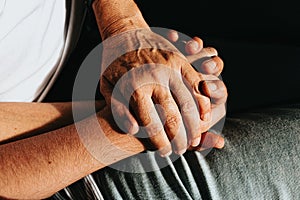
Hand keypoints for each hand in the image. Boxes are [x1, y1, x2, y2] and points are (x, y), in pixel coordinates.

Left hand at [100, 28, 224, 155]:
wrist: (124, 34)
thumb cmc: (113, 65)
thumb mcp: (107, 88)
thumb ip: (119, 111)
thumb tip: (134, 131)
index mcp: (134, 88)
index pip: (151, 124)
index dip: (159, 143)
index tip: (163, 153)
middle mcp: (154, 79)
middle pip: (172, 117)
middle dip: (179, 139)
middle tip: (180, 150)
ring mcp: (169, 68)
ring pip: (188, 103)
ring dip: (194, 125)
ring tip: (193, 139)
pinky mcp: (179, 61)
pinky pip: (196, 84)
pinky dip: (203, 102)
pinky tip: (205, 116)